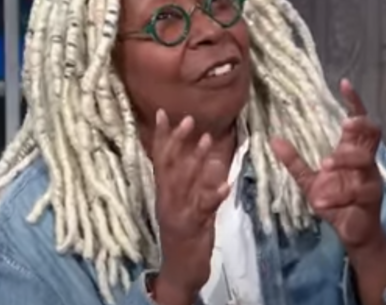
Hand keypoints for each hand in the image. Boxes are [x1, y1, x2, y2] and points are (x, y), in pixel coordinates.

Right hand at [151, 109, 229, 302]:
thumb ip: (194, 183)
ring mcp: (177, 213)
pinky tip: (225, 185)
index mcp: (164, 192)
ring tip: (207, 140)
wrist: (180, 271)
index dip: (161, 136)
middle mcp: (166, 199)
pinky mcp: (190, 227)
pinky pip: (203, 209)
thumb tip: (207, 157)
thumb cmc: (186, 236)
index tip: (163, 112)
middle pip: (169, 166)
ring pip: (184, 183)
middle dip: (177, 141)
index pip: (160, 159)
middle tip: (188, 119)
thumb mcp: (187, 205)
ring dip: (195, 161)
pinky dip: (213, 196)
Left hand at [270, 79, 385, 249]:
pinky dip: (337, 196)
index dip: (354, 102)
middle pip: (372, 134)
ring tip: (325, 165)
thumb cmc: (336, 200)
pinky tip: (322, 202)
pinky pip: (357, 193)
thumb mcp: (309, 180)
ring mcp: (370, 179)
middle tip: (344, 124)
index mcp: (352, 151)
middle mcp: (365, 161)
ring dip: (345, 161)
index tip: (343, 83)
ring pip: (365, 162)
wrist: (352, 231)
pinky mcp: (370, 200)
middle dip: (360, 126)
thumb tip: (273, 139)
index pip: (358, 121)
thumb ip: (294, 161)